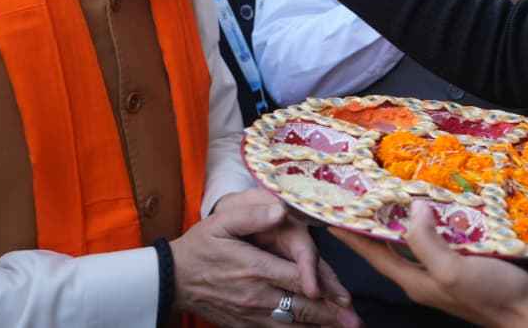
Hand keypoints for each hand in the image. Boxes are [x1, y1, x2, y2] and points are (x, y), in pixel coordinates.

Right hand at [171, 189, 359, 326]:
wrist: (172, 279)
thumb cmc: (200, 247)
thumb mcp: (220, 222)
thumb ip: (251, 214)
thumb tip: (280, 210)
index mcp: (254, 268)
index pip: (296, 279)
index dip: (322, 288)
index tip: (344, 297)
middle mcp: (255, 295)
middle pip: (300, 308)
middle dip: (329, 316)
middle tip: (354, 322)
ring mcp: (249, 314)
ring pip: (290, 325)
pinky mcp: (244, 325)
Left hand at [331, 201, 527, 327]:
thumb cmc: (492, 296)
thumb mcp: (451, 272)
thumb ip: (425, 242)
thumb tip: (413, 207)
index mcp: (416, 278)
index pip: (374, 253)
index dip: (352, 233)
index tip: (331, 210)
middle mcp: (430, 269)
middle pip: (397, 238)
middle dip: (381, 213)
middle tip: (367, 182)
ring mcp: (453, 260)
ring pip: (427, 229)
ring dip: (417, 205)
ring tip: (403, 176)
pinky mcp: (476, 250)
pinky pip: (455, 225)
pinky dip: (448, 207)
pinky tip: (447, 187)